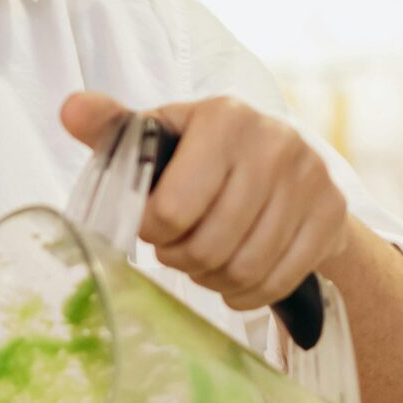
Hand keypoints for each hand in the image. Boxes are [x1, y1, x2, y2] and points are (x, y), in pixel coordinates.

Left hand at [59, 89, 350, 314]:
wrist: (290, 167)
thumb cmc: (204, 156)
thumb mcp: (162, 136)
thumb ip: (115, 126)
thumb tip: (70, 109)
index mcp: (224, 117)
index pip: (173, 208)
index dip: (153, 230)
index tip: (154, 223)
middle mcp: (274, 143)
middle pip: (209, 245)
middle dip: (182, 258)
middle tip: (177, 248)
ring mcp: (310, 180)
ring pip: (243, 269)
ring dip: (212, 279)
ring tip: (203, 260)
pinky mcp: (332, 216)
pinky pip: (276, 281)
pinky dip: (246, 292)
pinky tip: (235, 275)